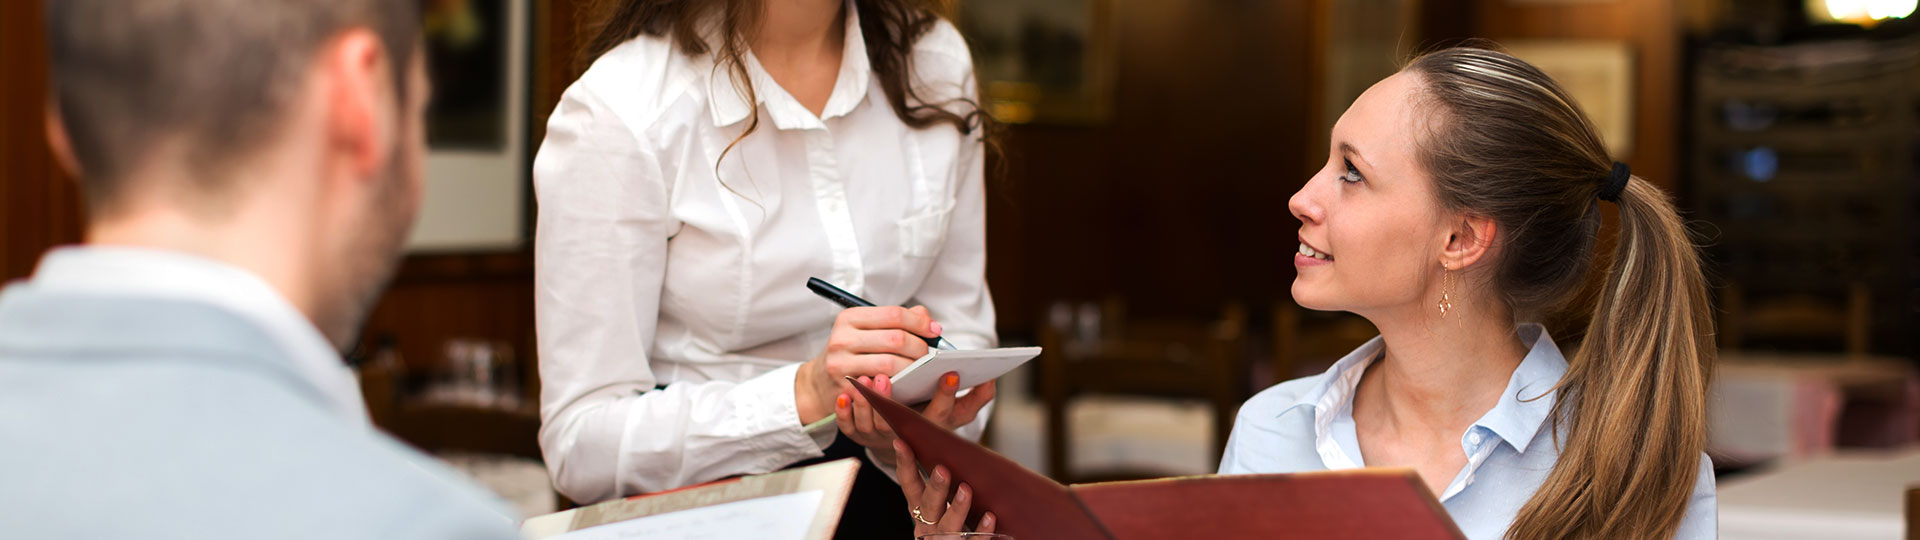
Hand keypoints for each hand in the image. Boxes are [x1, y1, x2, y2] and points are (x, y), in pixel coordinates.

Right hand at [794, 305, 941, 423]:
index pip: (893, 315)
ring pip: (891, 365)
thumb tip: (928, 320)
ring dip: (913, 369)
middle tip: (930, 355)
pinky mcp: (845, 388)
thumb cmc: (853, 352)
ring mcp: (841, 365)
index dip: (919, 323)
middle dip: (920, 347)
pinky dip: (900, 386)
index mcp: (849, 318)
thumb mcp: (868, 329)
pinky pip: (882, 387)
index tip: (934, 331)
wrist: (820, 382)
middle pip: (895, 339)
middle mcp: (842, 339)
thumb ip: (898, 320)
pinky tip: (907, 385)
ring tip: (921, 370)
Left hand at [836, 369, 995, 465]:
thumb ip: (971, 391)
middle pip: (904, 422)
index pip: (943, 413)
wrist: (896, 437)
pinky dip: (844, 412)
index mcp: (933, 426)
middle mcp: (908, 435)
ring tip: (865, 379)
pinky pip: (849, 427)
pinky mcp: (858, 434)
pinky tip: (844, 394)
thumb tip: (990, 378)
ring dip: (868, 404)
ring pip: (873, 425)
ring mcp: (881, 437)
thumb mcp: (952, 405)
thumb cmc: (927, 412)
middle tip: (887, 376)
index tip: (950, 373)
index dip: (946, 396)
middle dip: (896, 399)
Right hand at [894, 439, 996, 536]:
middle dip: (935, 488)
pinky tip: (990, 516)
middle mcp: (927, 524)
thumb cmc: (951, 515)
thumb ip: (942, 478)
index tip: (900, 442)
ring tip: (966, 489)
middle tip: (942, 469)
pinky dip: (981, 531)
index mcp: (919, 506)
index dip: (904, 463)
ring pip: (948, 526)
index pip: (909, 483)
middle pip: (929, 505)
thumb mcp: (939, 499)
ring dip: (957, 508)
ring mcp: (943, 539)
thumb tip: (948, 443)